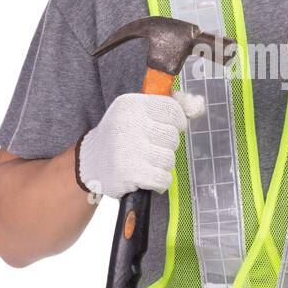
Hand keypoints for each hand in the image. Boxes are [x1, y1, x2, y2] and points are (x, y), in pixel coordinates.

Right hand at [76, 90, 205, 200]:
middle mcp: (127, 123)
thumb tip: (197, 105)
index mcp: (130, 104)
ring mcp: (127, 149)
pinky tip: (146, 178)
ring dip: (162, 166)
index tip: (170, 128)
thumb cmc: (121, 136)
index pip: (171, 109)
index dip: (177, 122)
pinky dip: (159, 182)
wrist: (90, 163)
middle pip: (172, 137)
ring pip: (169, 159)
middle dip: (166, 147)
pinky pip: (163, 178)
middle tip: (148, 148)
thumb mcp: (138, 113)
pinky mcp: (128, 173)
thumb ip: (170, 108)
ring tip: (145, 163)